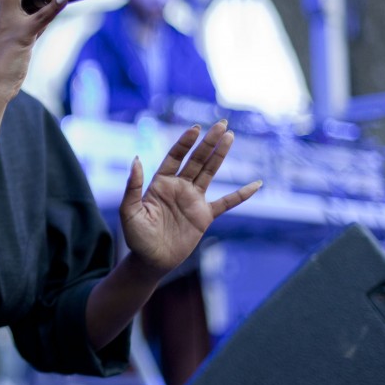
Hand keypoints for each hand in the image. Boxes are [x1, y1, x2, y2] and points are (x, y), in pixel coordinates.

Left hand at [118, 120, 260, 274]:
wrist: (151, 260)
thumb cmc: (137, 236)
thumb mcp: (129, 211)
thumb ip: (133, 186)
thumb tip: (136, 159)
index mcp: (161, 183)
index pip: (176, 157)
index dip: (185, 143)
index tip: (196, 128)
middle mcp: (179, 187)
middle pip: (197, 160)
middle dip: (208, 142)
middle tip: (222, 124)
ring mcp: (193, 200)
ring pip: (210, 173)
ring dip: (220, 155)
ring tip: (230, 137)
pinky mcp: (204, 216)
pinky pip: (226, 203)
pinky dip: (241, 195)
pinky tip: (255, 184)